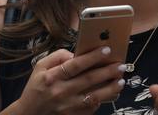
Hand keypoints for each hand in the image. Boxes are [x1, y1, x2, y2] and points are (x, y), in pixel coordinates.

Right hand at [10, 47, 125, 114]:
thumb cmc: (36, 88)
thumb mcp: (40, 67)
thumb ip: (57, 56)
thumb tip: (76, 53)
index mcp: (53, 77)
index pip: (76, 64)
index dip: (93, 57)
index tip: (107, 50)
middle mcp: (61, 92)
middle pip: (89, 79)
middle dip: (108, 71)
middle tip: (121, 65)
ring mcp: (68, 107)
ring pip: (94, 96)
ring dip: (110, 88)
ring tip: (121, 80)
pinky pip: (91, 108)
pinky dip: (100, 100)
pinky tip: (108, 93)